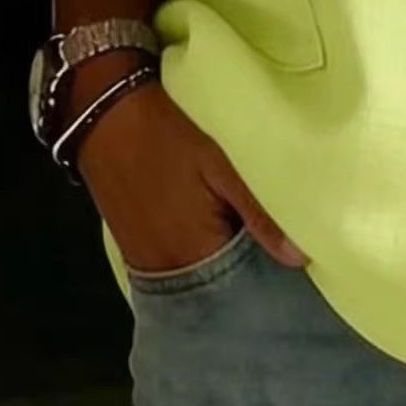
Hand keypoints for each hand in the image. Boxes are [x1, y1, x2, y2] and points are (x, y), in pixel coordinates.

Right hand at [72, 61, 307, 274]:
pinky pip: (177, 269)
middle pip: (218, 289)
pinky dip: (199, 259)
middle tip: (281, 253)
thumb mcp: (219, 167)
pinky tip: (219, 239)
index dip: (270, 277)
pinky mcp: (134, 251)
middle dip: (248, 275)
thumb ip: (257, 214)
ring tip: (255, 248)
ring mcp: (146, 265)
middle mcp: (167, 273)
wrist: (106, 116)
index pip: (243, 287)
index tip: (296, 264)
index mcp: (193, 256)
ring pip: (198, 280)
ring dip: (223, 269)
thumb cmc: (167, 138)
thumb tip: (299, 258)